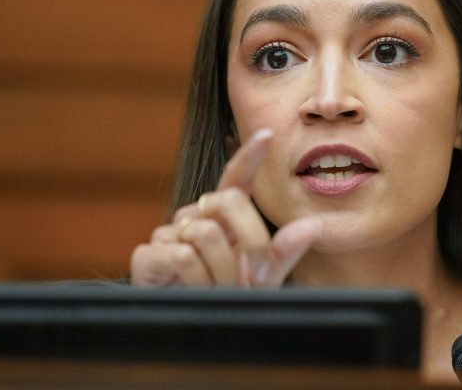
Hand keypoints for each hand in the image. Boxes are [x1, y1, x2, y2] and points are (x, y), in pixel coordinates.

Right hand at [130, 129, 320, 287]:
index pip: (236, 178)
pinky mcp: (148, 254)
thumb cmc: (227, 296)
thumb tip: (313, 225)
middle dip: (251, 240)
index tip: (267, 134)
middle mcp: (196, 216)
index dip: (249, 155)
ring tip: (221, 289)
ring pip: (206, 234)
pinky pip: (182, 256)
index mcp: (225, 216)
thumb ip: (285, 251)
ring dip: (223, 270)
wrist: (190, 326)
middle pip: (227, 201)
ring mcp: (169, 233)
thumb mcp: (262, 277)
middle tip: (255, 276)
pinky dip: (198, 280)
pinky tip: (196, 291)